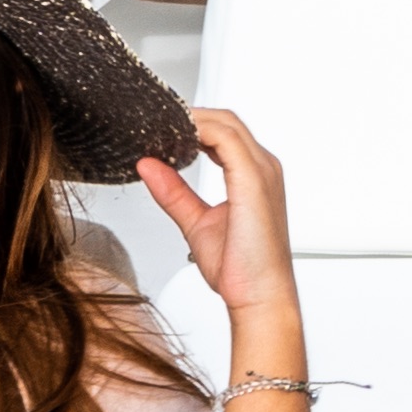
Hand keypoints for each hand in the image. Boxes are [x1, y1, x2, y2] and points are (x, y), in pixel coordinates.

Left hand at [157, 105, 291, 318]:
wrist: (259, 296)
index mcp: (254, 175)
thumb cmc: (241, 268)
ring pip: (226, 123)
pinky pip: (226, 139)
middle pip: (226, 120)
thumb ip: (173, 192)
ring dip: (194, 119)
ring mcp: (262, 171)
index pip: (223, 132)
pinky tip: (177, 137)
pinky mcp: (254, 180)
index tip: (161, 128)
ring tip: (161, 125)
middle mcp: (263, 168)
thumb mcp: (195, 222)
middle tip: (155, 121)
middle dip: (191, 115)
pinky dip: (201, 130)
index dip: (193, 124)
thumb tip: (148, 166)